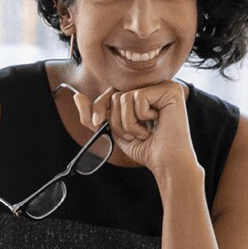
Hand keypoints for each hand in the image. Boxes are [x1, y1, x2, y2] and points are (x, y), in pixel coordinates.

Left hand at [72, 81, 199, 186]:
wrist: (166, 163)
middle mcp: (154, 86)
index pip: (110, 93)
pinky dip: (140, 118)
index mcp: (143, 93)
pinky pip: (137, 98)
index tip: (98, 124)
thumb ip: (95, 115)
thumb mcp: (114, 130)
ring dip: (129, 123)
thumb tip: (77, 96)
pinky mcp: (170, 90)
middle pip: (115, 95)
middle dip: (117, 121)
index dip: (99, 109)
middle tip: (135, 134)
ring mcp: (163, 86)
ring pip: (124, 98)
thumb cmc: (145, 148)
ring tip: (145, 131)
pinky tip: (155, 126)